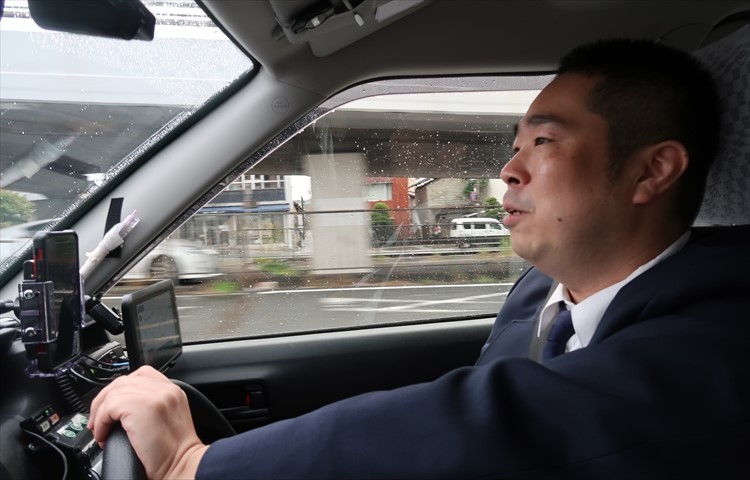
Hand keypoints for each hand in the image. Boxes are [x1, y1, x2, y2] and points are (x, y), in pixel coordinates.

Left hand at [88, 366, 208, 478]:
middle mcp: (164, 389)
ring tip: (100, 430)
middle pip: (123, 381)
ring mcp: (154, 395)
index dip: (122, 389)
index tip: (112, 406)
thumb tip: (123, 408)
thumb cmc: (174, 452)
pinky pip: (109, 407)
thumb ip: (153, 405)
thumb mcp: (168, 419)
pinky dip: (100, 422)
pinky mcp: (141, 407)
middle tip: (98, 420)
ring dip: (100, 413)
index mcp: (172, 390)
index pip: (142, 374)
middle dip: (105, 400)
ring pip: (113, 392)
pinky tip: (103, 435)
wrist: (182, 466)